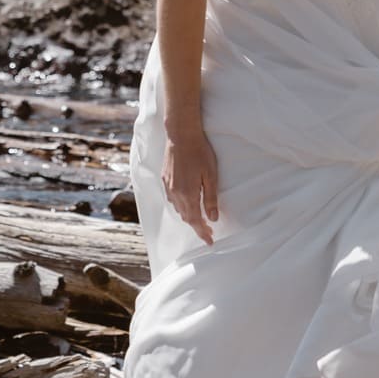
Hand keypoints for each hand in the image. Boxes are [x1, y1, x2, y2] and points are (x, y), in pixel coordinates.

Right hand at [162, 125, 219, 244]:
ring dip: (189, 217)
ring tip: (200, 219)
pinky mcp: (165, 180)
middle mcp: (175, 194)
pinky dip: (181, 207)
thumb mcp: (211, 176)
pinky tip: (188, 204)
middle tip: (209, 232)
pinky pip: (173, 200)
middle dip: (197, 227)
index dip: (203, 233)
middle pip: (186, 217)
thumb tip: (214, 218)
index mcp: (188, 194)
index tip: (210, 241)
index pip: (196, 221)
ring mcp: (168, 187)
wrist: (181, 135)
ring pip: (178, 209)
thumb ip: (211, 198)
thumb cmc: (199, 153)